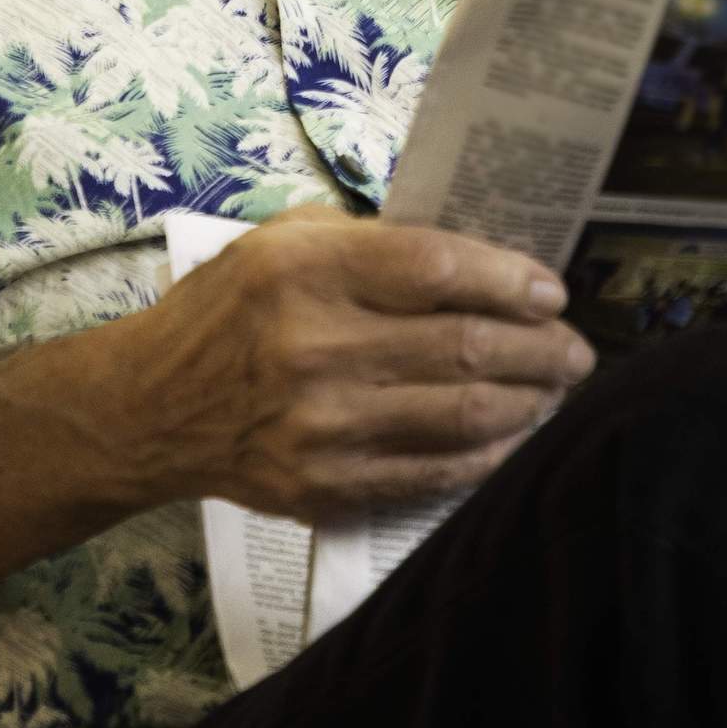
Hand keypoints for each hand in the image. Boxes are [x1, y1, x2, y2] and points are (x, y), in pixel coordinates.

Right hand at [106, 214, 594, 519]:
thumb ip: (376, 243)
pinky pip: (429, 474)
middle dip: (541, 348)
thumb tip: (480, 260)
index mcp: (308, 272)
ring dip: (529, 402)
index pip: (438, 271)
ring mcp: (320, 428)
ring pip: (459, 416)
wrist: (150, 408)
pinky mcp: (322, 487)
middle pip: (463, 349)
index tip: (552, 291)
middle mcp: (314, 349)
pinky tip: (516, 436)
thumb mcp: (287, 241)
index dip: (511, 280)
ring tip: (559, 388)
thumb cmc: (228, 308)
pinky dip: (486, 456)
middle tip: (576, 347)